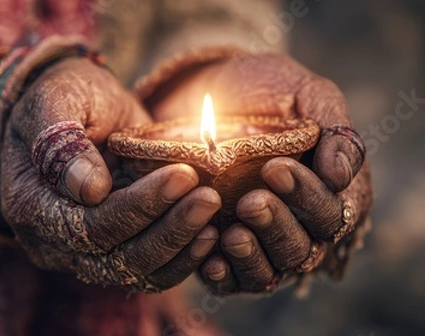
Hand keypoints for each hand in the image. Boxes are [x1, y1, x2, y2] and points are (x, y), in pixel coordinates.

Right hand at [0, 58, 221, 291]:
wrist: (80, 107)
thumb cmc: (65, 96)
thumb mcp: (55, 99)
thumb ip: (61, 140)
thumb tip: (90, 191)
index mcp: (30, 204)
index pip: (86, 226)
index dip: (137, 207)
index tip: (181, 175)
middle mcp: (52, 240)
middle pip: (114, 258)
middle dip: (167, 229)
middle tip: (209, 196)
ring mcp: (83, 251)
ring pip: (135, 271)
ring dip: (179, 246)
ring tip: (213, 211)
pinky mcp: (113, 250)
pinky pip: (148, 271)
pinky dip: (181, 258)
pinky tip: (209, 234)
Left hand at [144, 50, 372, 293]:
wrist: (206, 92)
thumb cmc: (264, 91)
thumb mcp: (303, 94)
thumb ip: (332, 129)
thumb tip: (341, 176)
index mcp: (327, 190)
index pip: (335, 212)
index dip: (309, 197)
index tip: (276, 168)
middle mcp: (298, 222)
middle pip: (304, 248)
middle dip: (280, 226)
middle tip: (252, 201)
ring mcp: (260, 240)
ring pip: (270, 271)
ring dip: (254, 255)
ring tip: (233, 233)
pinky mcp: (223, 251)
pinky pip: (229, 279)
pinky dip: (223, 274)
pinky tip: (209, 260)